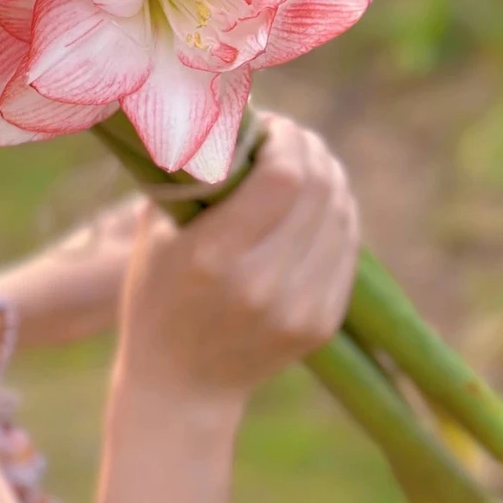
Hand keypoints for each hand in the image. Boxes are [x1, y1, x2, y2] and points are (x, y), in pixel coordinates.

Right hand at [116, 113, 359, 409]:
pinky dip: (335, 211)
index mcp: (214, 257)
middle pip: (320, 189)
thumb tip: (228, 116)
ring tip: (301, 162)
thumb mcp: (155, 229)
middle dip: (309, 148)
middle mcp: (263, 284)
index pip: (284, 177)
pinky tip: (314, 199)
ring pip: (341, 214)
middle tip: (287, 136)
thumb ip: (190, 173)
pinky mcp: (321, 322)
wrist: (181, 385)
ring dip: (326, 174)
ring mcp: (299, 308)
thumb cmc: (155, 290)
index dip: (287, 139)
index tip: (269, 126)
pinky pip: (347, 247)